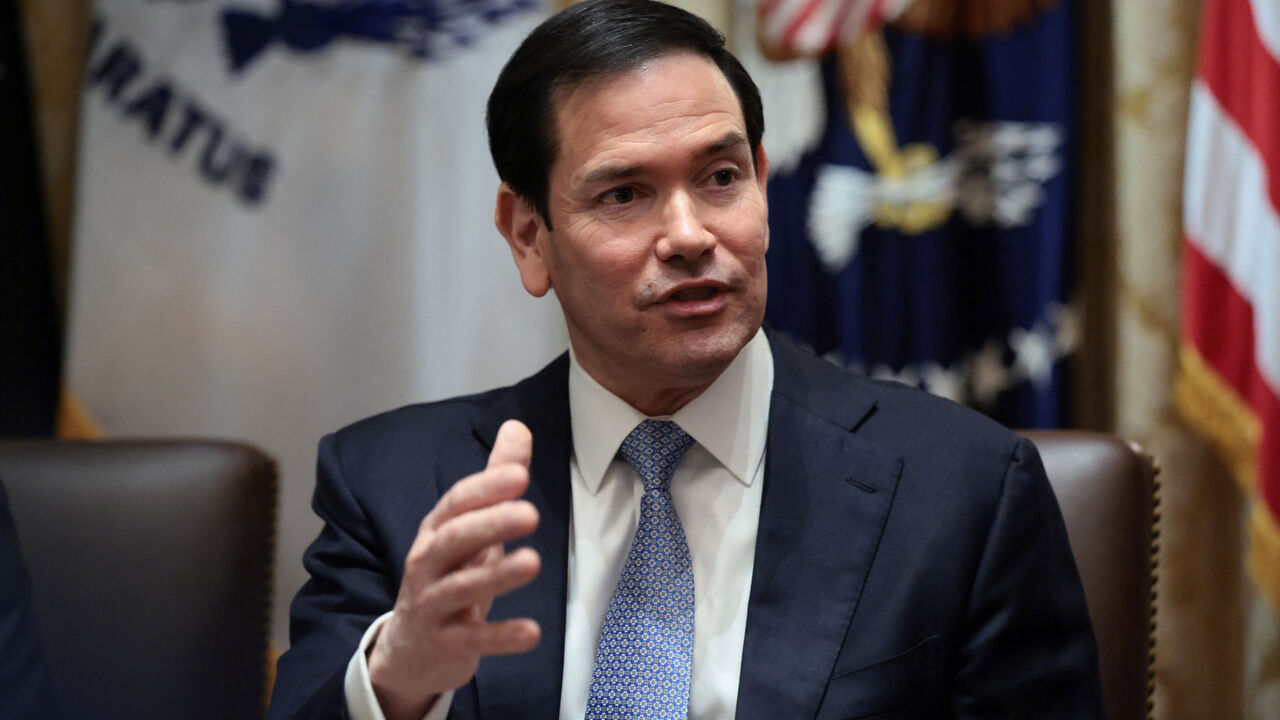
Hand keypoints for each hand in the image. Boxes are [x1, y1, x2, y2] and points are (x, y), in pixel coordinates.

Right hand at [368, 419, 542, 719]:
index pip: (457, 502)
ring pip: (460, 587)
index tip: (520, 474)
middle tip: (531, 513)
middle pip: (454, 539)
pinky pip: (473, 639)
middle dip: (490, 524)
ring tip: (533, 562)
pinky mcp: (446, 644)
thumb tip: (517, 426)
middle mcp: (427, 563)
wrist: (410, 649)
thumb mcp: (469, 526)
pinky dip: (501, 637)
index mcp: (436, 530)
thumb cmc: (448, 575)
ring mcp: (433, 605)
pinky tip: (532, 633)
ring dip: (496, 576)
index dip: (486, 488)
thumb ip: (495, 479)